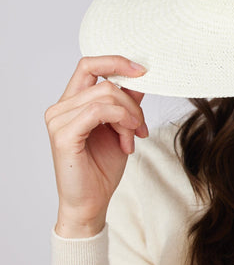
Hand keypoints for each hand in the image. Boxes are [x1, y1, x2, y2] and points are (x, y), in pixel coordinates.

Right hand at [45, 55, 147, 236]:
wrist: (91, 203)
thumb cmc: (102, 169)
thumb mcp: (121, 128)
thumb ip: (126, 103)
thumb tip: (140, 80)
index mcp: (71, 103)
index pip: (89, 65)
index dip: (117, 62)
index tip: (144, 72)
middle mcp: (60, 108)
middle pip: (106, 83)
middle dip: (133, 104)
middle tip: (142, 127)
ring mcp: (59, 120)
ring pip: (106, 96)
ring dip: (130, 117)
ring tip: (133, 138)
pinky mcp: (64, 135)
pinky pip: (98, 112)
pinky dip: (121, 122)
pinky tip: (126, 141)